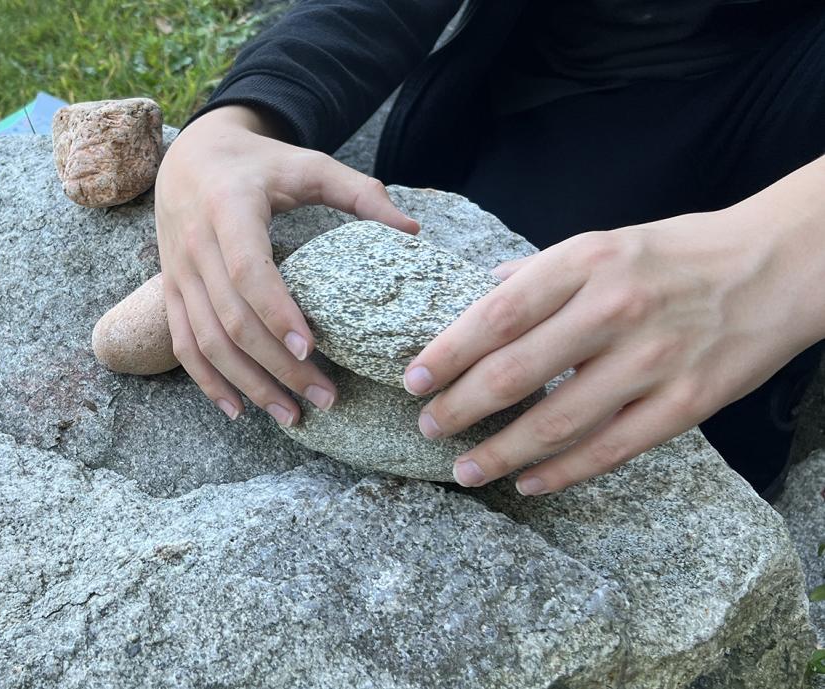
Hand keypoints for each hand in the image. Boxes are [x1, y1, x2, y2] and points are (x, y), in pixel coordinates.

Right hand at [156, 105, 418, 423]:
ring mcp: (178, 273)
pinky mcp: (170, 292)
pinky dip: (208, 382)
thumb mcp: (308, 164)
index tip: (311, 350)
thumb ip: (360, 193)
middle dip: (277, 367)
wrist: (191, 156)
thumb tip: (412, 231)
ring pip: (206, 342)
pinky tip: (239, 410)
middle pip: (232, 320)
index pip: (248, 272)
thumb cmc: (259, 163)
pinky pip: (184, 345)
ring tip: (291, 415)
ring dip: (247, 385)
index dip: (277, 314)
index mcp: (229, 209)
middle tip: (325, 399)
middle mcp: (196, 245)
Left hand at [403, 204, 824, 494]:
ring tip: (463, 468)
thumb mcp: (603, 242)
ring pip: (557, 422)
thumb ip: (539, 273)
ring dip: (500, 452)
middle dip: (460, 407)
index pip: (496, 316)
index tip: (412, 381)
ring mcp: (652, 360)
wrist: (781, 265)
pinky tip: (526, 482)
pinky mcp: (686, 402)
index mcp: (586, 263)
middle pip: (515, 373)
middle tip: (427, 426)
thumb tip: (479, 296)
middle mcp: (614, 310)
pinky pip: (611, 448)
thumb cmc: (677, 255)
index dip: (447, 355)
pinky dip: (562, 472)